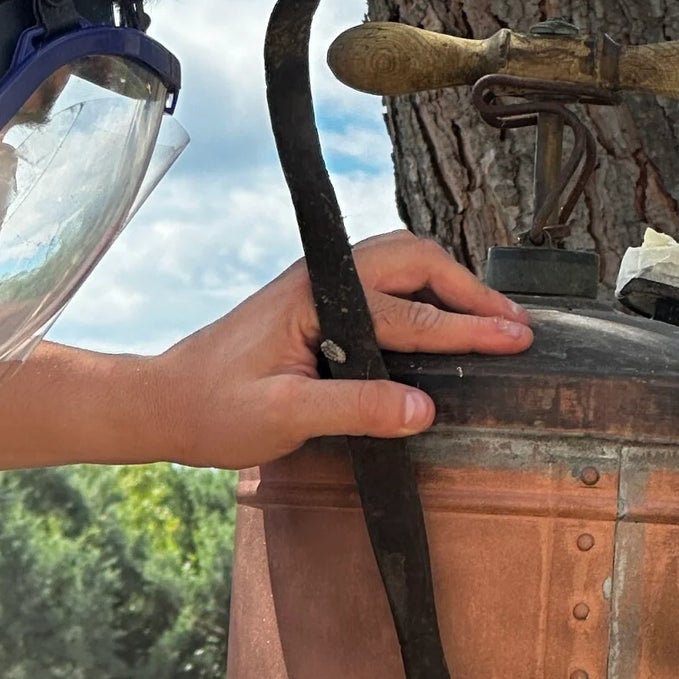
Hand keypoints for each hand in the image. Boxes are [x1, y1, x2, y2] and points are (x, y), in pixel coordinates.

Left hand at [149, 229, 531, 469]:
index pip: (409, 312)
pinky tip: (442, 320)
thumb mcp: (284, 417)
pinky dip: (423, 294)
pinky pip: (383, 285)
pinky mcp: (316, 304)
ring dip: (448, 286)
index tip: (515, 340)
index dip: (467, 328)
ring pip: (400, 265)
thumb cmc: (213, 409)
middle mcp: (321, 278)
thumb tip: (424, 410)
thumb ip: (355, 408)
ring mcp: (319, 287)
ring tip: (491, 319)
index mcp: (316, 296)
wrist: (163, 402)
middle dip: (469, 291)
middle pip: (414, 261)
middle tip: (514, 326)